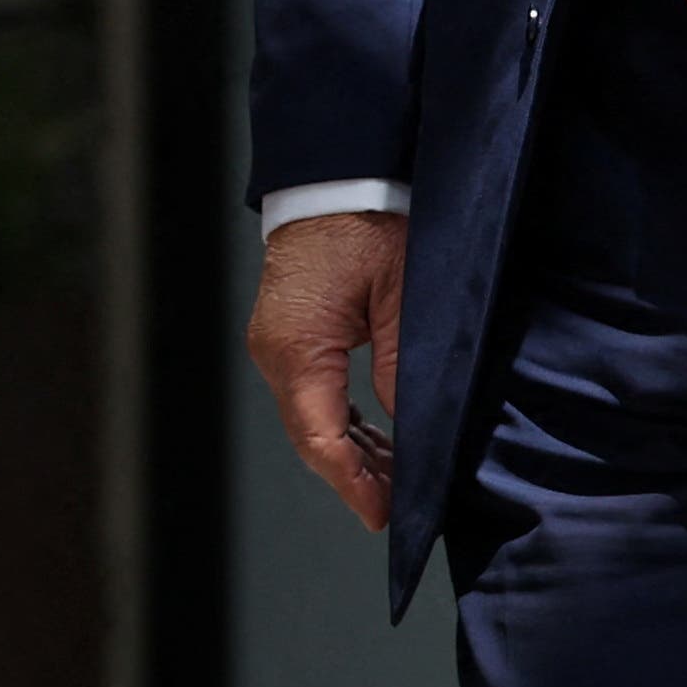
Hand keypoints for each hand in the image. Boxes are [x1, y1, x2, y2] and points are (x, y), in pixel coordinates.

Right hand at [247, 210, 406, 532]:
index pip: (321, 439)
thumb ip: (402, 368)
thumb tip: (410, 428)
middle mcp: (276, 353)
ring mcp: (278, 343)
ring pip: (314, 418)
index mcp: (297, 349)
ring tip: (397, 477)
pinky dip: (344, 419)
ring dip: (353, 448)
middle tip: (398, 504)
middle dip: (356, 474)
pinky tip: (376, 435)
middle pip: (314, 436)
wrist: (341, 171)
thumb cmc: (373, 222)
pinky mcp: (291, 331)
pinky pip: (315, 391)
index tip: (383, 515)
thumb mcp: (403, 297)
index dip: (353, 483)